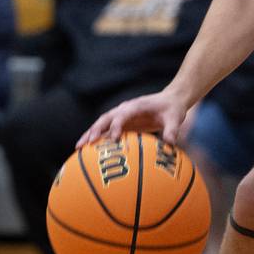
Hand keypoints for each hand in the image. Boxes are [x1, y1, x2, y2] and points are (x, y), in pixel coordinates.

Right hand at [77, 89, 191, 146]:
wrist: (170, 101)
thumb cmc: (172, 109)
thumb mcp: (175, 118)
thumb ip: (172, 130)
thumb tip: (170, 144)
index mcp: (136, 106)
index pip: (122, 115)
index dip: (116, 126)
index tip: (113, 139)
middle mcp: (125, 109)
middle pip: (105, 119)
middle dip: (94, 130)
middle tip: (85, 144)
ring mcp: (121, 116)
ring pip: (101, 124)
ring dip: (90, 135)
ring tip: (78, 149)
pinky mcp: (122, 123)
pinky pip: (106, 131)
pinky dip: (96, 139)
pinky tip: (88, 152)